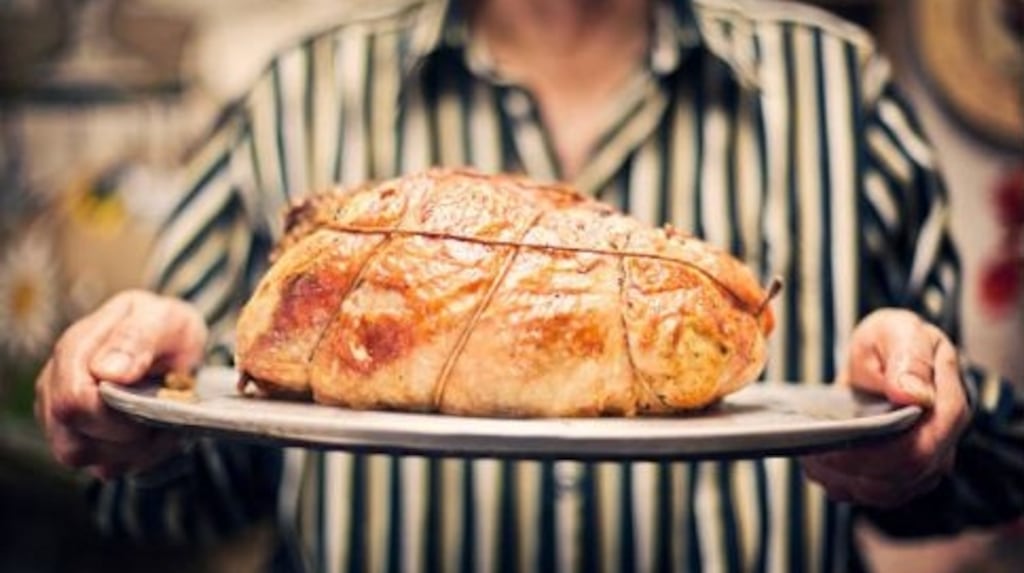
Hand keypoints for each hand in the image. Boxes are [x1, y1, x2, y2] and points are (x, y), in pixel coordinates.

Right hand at [34, 290, 206, 479]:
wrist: (173, 342)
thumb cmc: (165, 328)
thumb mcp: (163, 320)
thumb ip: (136, 339)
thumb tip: (107, 371)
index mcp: (74, 350)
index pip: (72, 402)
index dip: (114, 416)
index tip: (153, 407)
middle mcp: (56, 386)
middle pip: (73, 442)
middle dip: (128, 438)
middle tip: (164, 417)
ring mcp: (63, 417)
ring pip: (86, 459)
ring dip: (135, 450)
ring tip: (163, 423)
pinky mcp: (83, 439)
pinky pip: (104, 466)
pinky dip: (139, 457)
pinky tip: (157, 433)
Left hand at [800, 309, 970, 507]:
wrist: (888, 356)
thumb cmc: (893, 342)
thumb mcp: (898, 332)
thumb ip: (908, 359)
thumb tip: (912, 395)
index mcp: (948, 406)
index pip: (922, 446)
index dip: (877, 452)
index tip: (835, 441)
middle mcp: (941, 442)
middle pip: (900, 475)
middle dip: (851, 468)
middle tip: (811, 451)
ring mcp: (923, 464)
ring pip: (884, 491)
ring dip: (842, 479)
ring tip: (809, 456)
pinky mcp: (899, 476)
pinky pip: (871, 494)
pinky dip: (841, 483)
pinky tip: (818, 464)